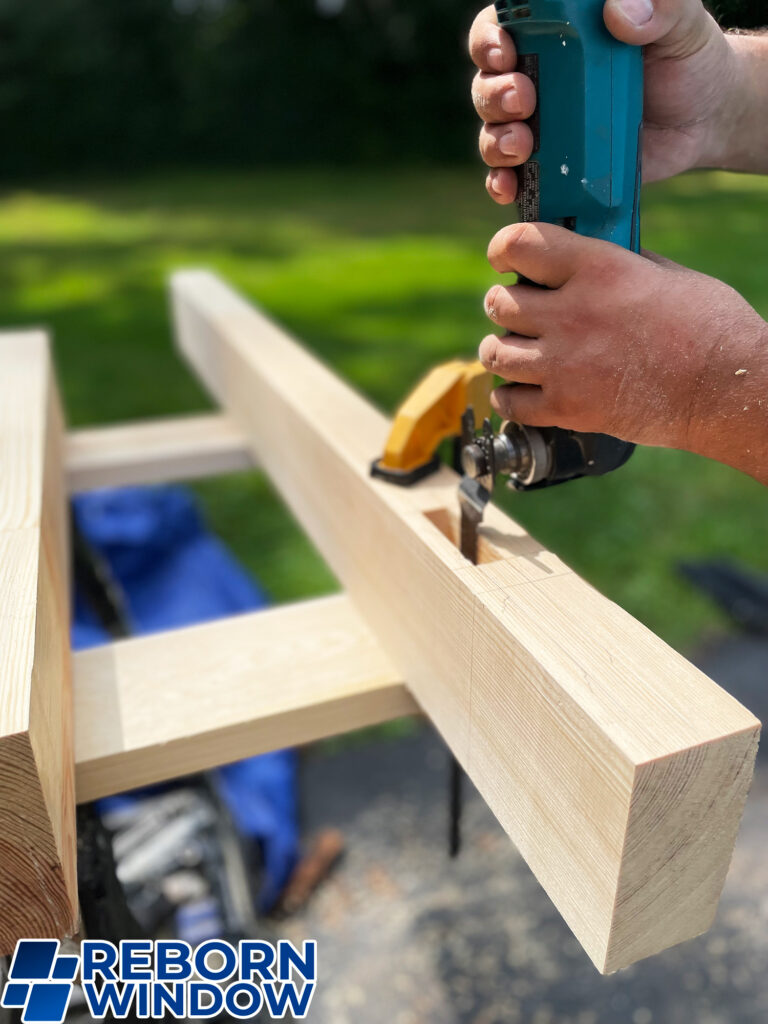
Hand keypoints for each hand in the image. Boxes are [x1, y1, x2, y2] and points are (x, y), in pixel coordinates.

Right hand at [469, 0, 738, 198]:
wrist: (704, 121)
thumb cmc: (688, 61)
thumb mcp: (682, 25)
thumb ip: (661, 7)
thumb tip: (619, 11)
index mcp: (557, 36)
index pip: (499, 29)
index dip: (488, 40)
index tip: (504, 51)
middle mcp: (538, 79)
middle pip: (488, 85)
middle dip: (494, 95)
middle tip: (521, 101)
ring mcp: (542, 127)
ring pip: (493, 133)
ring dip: (496, 141)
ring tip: (522, 146)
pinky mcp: (551, 169)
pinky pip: (511, 178)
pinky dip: (501, 184)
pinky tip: (510, 187)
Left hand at [478, 223, 767, 480]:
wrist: (726, 389)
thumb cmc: (710, 328)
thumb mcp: (667, 274)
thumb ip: (620, 263)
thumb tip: (593, 256)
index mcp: (598, 269)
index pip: (519, 244)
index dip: (504, 249)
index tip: (506, 258)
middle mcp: (572, 313)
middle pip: (498, 303)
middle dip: (506, 306)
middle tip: (521, 313)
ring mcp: (564, 364)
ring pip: (495, 352)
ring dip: (503, 350)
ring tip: (518, 352)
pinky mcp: (567, 407)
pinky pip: (509, 402)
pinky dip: (510, 397)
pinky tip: (522, 390)